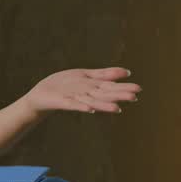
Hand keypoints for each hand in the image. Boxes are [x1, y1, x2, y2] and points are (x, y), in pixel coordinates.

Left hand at [21, 67, 139, 114]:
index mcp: (93, 88)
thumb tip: (127, 72)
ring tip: (116, 108)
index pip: (111, 88)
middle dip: (118, 96)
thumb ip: (105, 75)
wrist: (41, 95)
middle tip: (134, 97)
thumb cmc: (64, 85)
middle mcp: (87, 95)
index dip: (123, 88)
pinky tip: (89, 109)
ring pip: (92, 101)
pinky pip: (73, 105)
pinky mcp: (62, 102)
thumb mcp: (86, 76)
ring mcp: (75, 99)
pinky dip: (81, 106)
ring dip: (103, 105)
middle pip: (104, 95)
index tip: (138, 90)